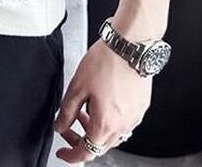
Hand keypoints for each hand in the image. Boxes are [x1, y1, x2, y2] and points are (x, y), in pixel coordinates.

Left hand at [53, 38, 150, 161]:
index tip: (63, 153)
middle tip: (70, 127)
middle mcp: (123, 126)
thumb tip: (60, 126)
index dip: (72, 156)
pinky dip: (110, 120)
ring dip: (96, 129)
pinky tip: (102, 103)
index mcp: (105, 124)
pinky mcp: (141, 107)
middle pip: (100, 146)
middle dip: (82, 139)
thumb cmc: (106, 62)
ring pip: (113, 135)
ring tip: (85, 111)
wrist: (130, 46)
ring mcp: (134, 117)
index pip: (86, 152)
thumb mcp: (77, 86)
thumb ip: (67, 111)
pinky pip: (124, 123)